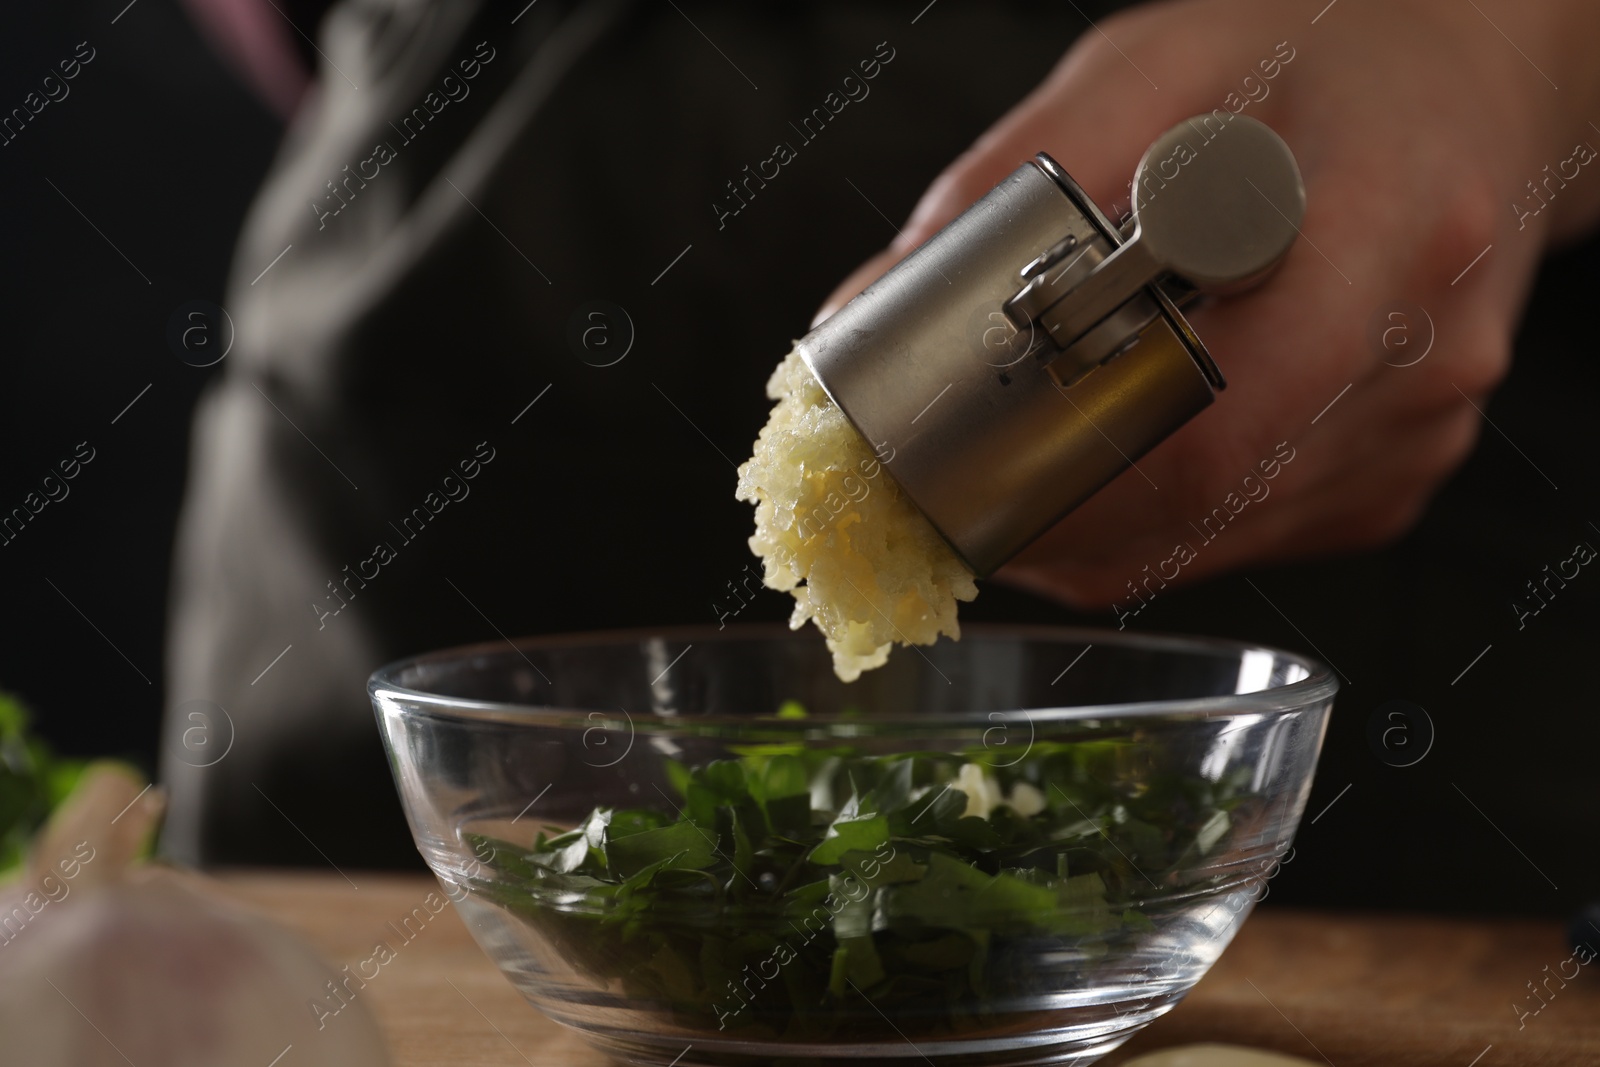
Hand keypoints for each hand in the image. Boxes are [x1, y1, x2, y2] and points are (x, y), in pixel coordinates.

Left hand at [813, 0, 1599, 608]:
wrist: (1466, 84)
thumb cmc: (1321, 58)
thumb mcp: (1150, 69)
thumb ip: (1006, 186)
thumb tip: (864, 315)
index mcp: (1380, 230)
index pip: (1213, 428)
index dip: (1065, 478)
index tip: (955, 480)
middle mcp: (1419, 357)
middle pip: (1201, 505)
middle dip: (1053, 512)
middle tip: (952, 486)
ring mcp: (1416, 432)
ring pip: (1213, 541)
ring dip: (1096, 528)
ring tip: (1022, 466)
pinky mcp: (1395, 475)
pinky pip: (1247, 537)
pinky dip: (1159, 521)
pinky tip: (1121, 459)